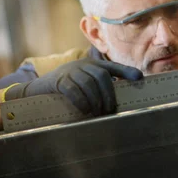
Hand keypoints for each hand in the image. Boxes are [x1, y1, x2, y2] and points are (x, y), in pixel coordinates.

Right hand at [4, 58, 142, 115]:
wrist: (38, 88)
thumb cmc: (66, 88)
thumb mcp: (84, 83)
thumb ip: (99, 87)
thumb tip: (116, 102)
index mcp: (92, 65)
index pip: (112, 66)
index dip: (126, 71)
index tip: (139, 78)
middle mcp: (83, 65)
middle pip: (102, 76)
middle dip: (109, 94)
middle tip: (110, 110)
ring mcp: (70, 71)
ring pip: (89, 83)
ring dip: (96, 100)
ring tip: (99, 112)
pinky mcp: (59, 80)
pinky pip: (73, 89)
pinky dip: (81, 101)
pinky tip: (85, 110)